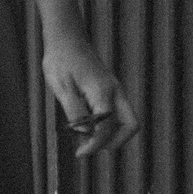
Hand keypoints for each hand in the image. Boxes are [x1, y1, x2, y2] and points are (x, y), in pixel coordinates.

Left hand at [41, 35, 139, 156]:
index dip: (95, 145)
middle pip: (131, 125)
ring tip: (85, 139)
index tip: (79, 153)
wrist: (66, 39)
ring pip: (126, 120)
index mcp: (103, 92)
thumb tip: (85, 134)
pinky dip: (107, 125)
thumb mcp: (61, 88)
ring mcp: (115, 91)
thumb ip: (75, 112)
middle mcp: (115, 92)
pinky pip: (117, 113)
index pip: (107, 127)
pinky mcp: (110, 91)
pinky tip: (86, 127)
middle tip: (90, 148)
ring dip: (111, 134)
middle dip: (114, 142)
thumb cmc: (61, 61)